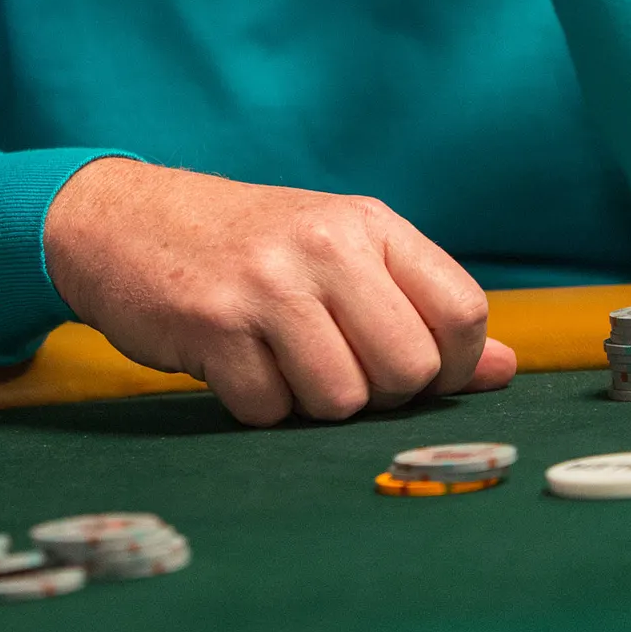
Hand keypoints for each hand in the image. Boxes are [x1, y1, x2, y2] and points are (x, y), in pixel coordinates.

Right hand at [43, 159, 516, 427]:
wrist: (124, 219)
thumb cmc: (247, 246)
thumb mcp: (339, 255)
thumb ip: (420, 309)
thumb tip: (505, 370)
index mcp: (368, 223)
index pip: (463, 313)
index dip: (447, 363)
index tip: (407, 365)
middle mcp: (326, 245)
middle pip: (408, 370)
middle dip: (378, 394)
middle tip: (334, 367)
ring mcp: (268, 284)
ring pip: (340, 400)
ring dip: (311, 403)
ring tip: (280, 361)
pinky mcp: (213, 324)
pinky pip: (269, 411)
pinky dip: (256, 406)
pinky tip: (235, 363)